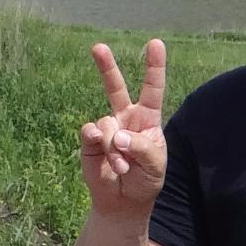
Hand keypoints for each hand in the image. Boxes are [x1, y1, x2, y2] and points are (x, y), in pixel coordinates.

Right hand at [79, 39, 167, 218]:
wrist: (124, 202)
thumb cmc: (146, 180)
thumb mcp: (155, 166)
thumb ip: (141, 147)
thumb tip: (117, 135)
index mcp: (148, 120)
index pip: (153, 90)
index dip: (154, 67)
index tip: (156, 43)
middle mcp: (126, 118)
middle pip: (115, 88)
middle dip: (106, 67)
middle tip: (98, 47)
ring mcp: (107, 128)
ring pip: (106, 124)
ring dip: (115, 149)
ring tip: (123, 168)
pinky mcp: (90, 141)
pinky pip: (90, 133)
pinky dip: (99, 146)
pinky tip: (107, 162)